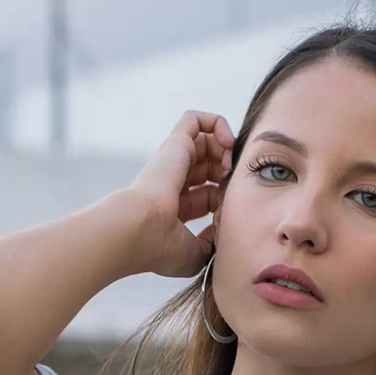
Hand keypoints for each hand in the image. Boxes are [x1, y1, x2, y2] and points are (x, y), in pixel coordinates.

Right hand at [125, 109, 235, 278]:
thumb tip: (223, 234)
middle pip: (211, 169)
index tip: (232, 213)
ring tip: (231, 163)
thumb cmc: (162, 248)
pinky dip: (217, 123)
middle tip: (236, 184)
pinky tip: (227, 141)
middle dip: (229, 175)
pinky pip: (195, 120)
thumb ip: (212, 244)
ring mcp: (172, 162)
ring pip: (206, 143)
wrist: (139, 231)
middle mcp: (173, 183)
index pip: (210, 196)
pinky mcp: (175, 145)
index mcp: (176, 208)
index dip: (227, 201)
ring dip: (226, 150)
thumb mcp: (195, 254)